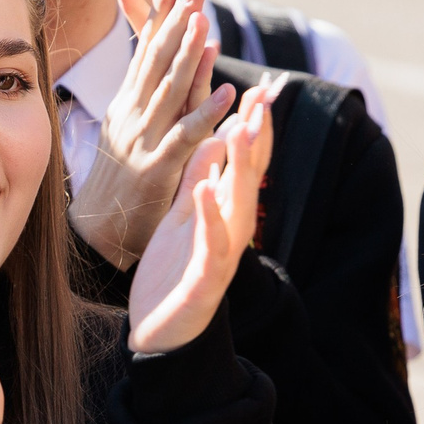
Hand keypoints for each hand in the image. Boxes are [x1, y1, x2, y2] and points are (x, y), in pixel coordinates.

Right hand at [70, 0, 236, 267]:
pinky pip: (186, 136)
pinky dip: (207, 113)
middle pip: (155, 57)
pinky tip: (228, 92)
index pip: (144, 46)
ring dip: (188, 53)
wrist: (97, 233)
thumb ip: (146, 93)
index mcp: (126, 102)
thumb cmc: (116, 181)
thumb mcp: (126, 128)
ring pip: (169, 89)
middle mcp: (131, 113)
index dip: (160, 8)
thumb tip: (165, 54)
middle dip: (173, 18)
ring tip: (204, 19)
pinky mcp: (157, 169)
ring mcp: (143, 139)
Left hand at [129, 91, 274, 353]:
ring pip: (237, 205)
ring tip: (241, 130)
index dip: (251, 128)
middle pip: (248, 177)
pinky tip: (205, 190)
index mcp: (223, 212)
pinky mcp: (205, 280)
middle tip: (262, 97)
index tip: (258, 90)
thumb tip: (213, 137)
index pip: (242, 164)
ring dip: (241, 168)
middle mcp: (230, 229)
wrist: (161, 334)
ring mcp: (221, 255)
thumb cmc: (172, 273)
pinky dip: (209, 216)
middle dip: (255, 137)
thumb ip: (199, 179)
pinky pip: (211, 244)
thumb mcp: (182, 216)